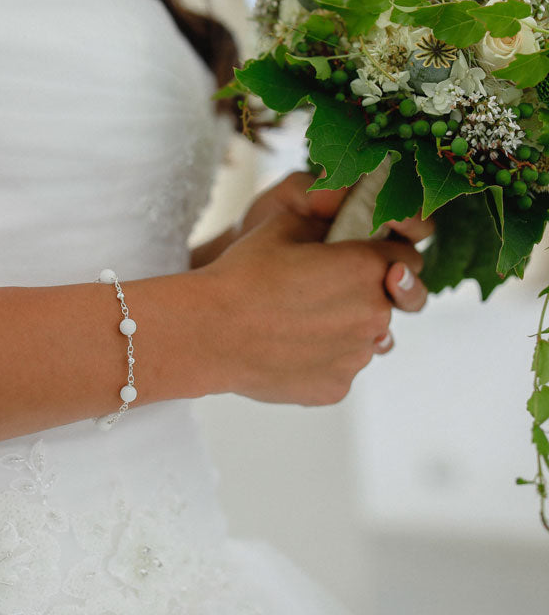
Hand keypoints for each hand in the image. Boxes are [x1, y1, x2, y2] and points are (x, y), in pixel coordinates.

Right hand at [193, 173, 430, 405]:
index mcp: (366, 268)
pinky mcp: (337, 389)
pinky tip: (286, 347)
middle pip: (387, 301)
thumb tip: (341, 230)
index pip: (407, 259)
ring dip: (344, 328)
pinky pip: (340, 367)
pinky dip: (322, 358)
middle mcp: (374, 315)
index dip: (384, 255)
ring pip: (364, 337)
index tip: (362, 258)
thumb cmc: (242, 274)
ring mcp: (356, 357)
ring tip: (296, 321)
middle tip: (317, 291)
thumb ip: (327, 225)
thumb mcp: (283, 225)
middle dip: (362, 293)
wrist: (208, 331)